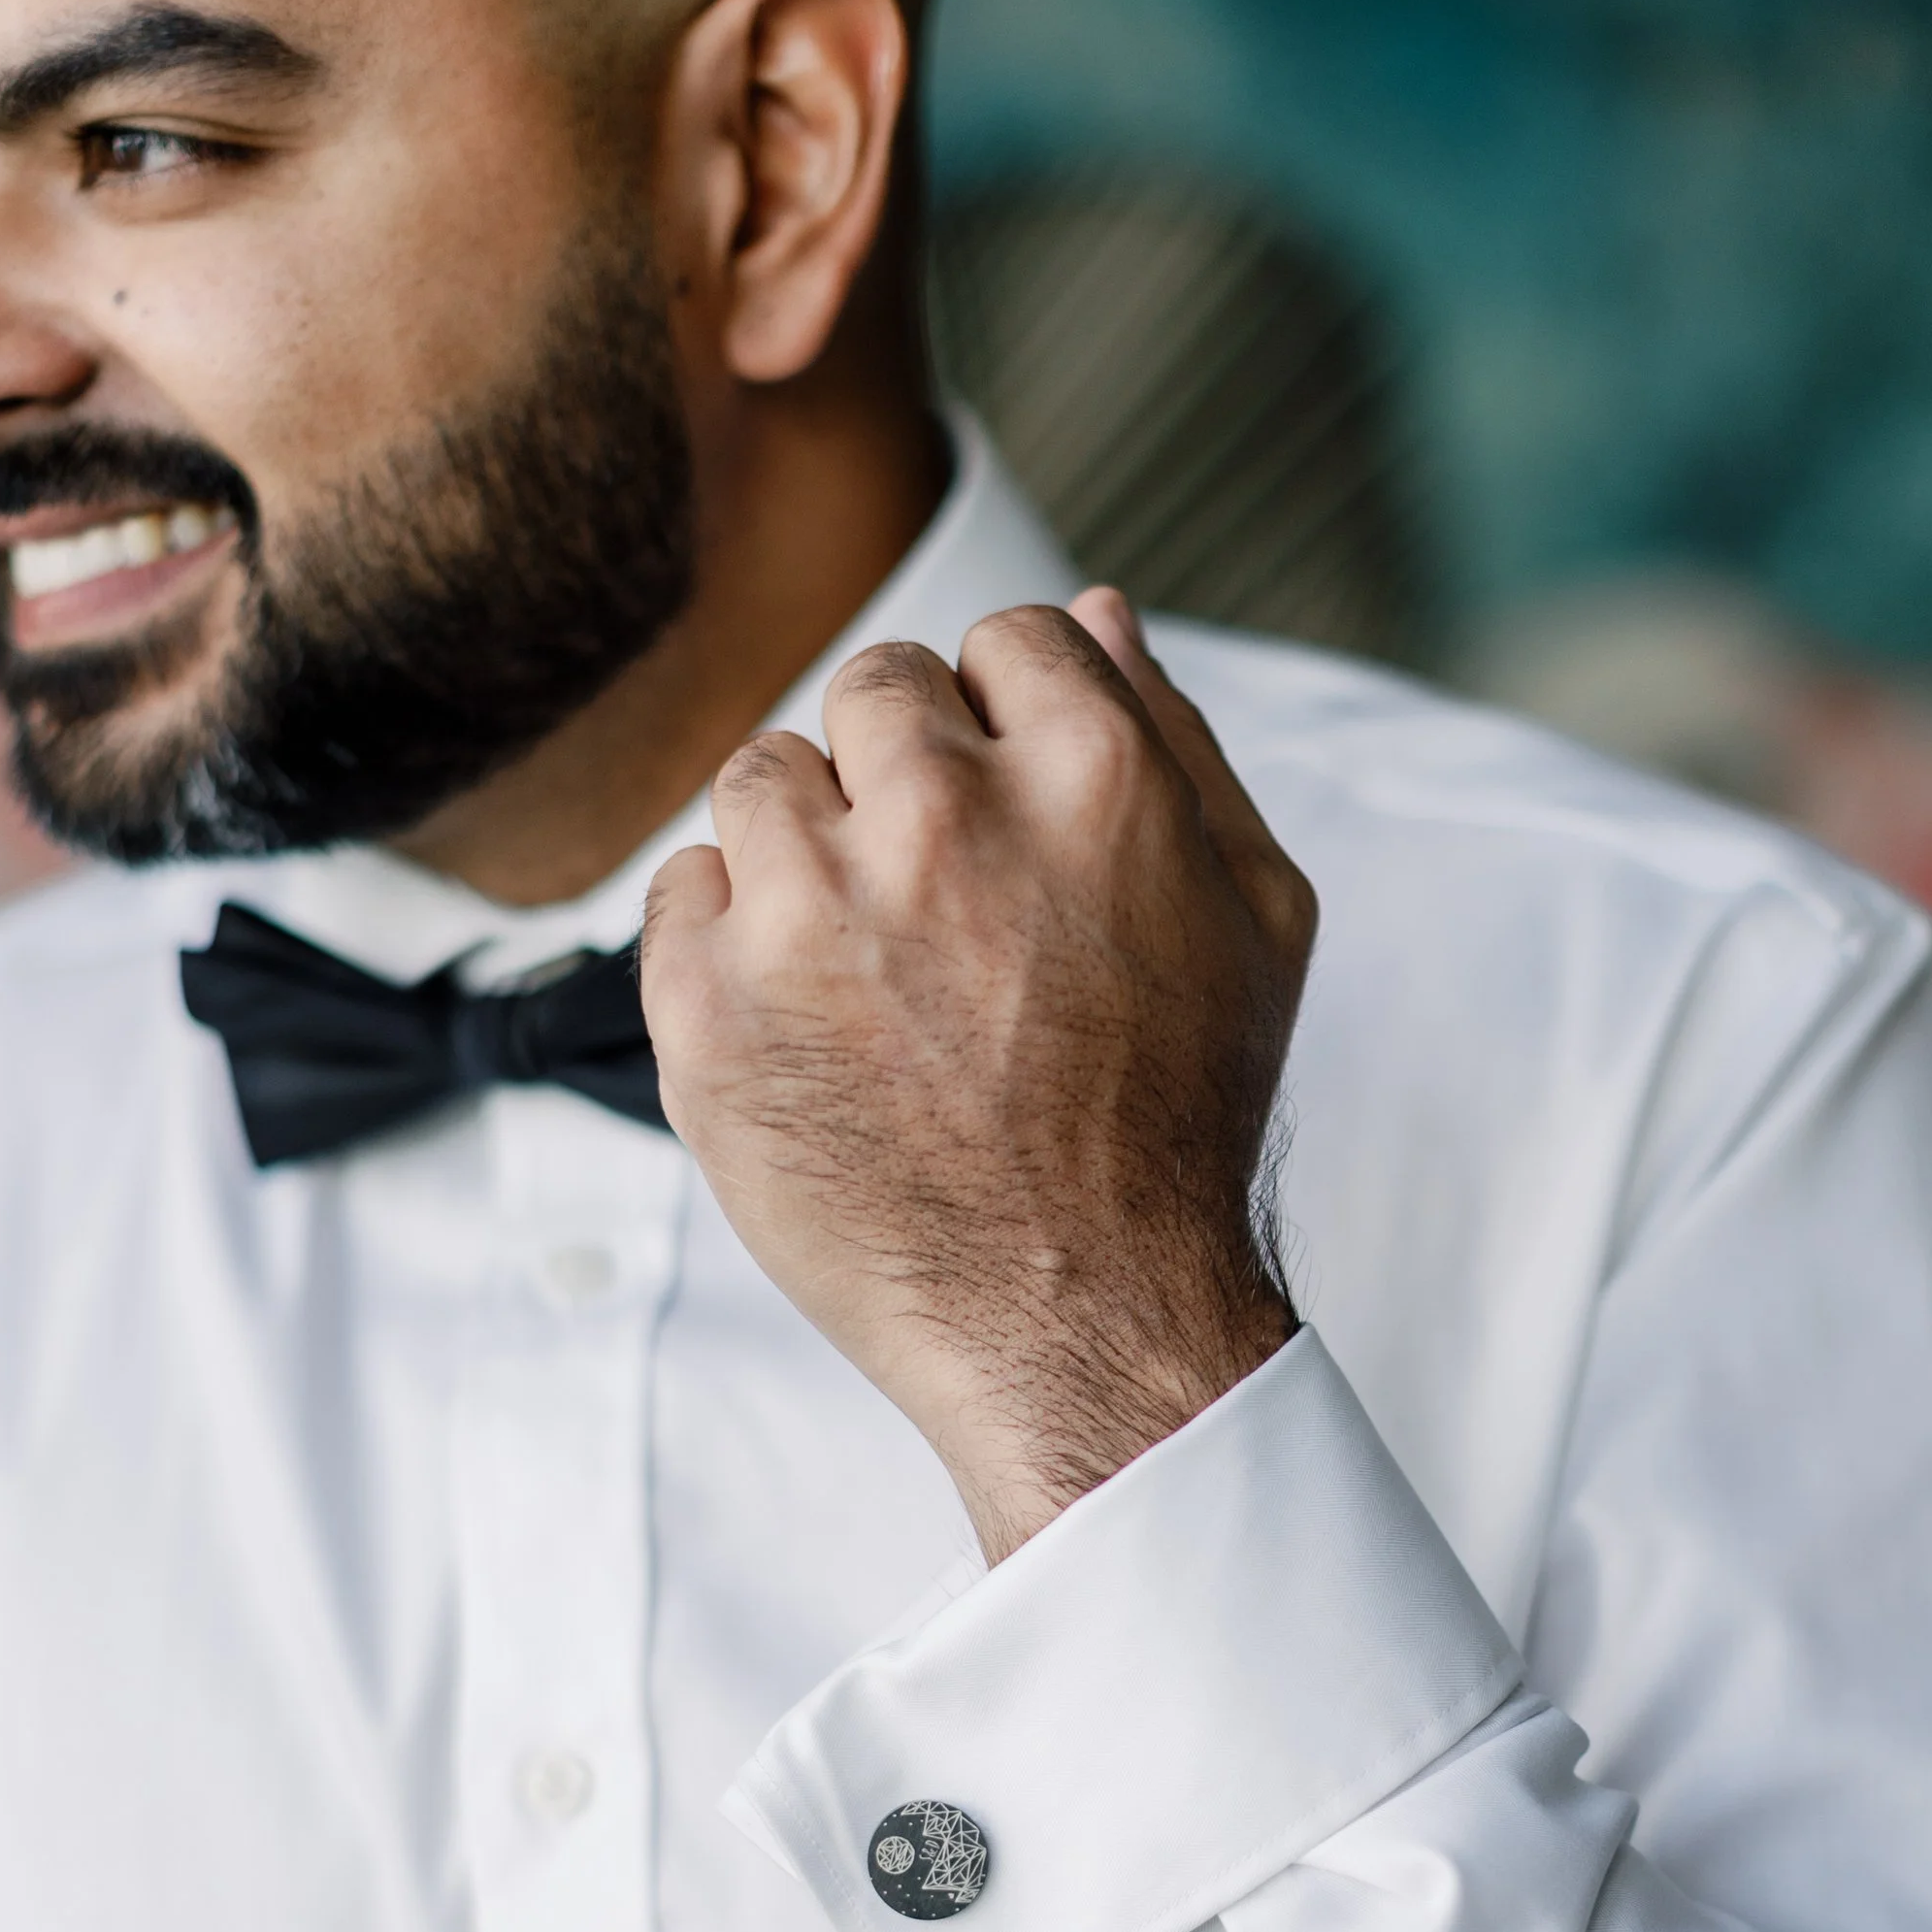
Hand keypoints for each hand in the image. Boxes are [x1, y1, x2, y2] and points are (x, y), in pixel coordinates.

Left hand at [640, 589, 1316, 1560]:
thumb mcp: (1252, 918)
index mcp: (1091, 775)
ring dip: (806, 849)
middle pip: (871, 689)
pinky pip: (678, 889)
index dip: (1012, 728)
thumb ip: (1177, 742)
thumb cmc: (1175, 1125)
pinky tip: (807, 1022)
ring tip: (871, 970)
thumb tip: (1096, 610)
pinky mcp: (707, 1009)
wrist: (1080, 1321)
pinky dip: (727, 941)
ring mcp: (809, 915)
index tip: (1015, 827)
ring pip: (760, 775)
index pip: (1006, 638)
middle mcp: (941, 820)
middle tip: (943, 912)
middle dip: (902, 775)